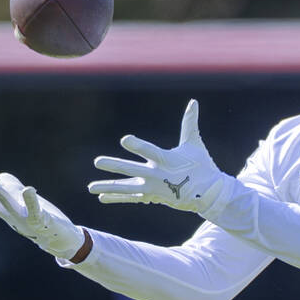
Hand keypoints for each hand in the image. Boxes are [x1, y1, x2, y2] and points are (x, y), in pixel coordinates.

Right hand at [0, 173, 85, 260]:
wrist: (62, 240)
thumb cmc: (41, 220)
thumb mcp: (22, 202)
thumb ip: (11, 187)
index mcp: (8, 213)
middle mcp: (14, 217)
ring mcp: (27, 220)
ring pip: (12, 208)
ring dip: (2, 196)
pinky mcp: (43, 221)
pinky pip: (36, 211)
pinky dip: (32, 201)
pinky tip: (28, 189)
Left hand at [89, 99, 231, 214]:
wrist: (208, 195)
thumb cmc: (202, 166)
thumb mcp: (195, 144)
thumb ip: (189, 123)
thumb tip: (193, 101)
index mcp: (166, 160)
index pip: (149, 151)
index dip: (137, 146)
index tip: (125, 140)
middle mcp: (156, 175)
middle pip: (131, 170)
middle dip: (113, 165)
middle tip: (97, 161)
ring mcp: (152, 188)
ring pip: (126, 187)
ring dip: (108, 187)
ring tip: (90, 187)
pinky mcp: (151, 196)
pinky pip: (130, 197)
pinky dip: (117, 197)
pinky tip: (101, 197)